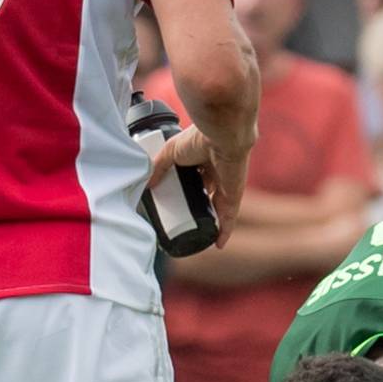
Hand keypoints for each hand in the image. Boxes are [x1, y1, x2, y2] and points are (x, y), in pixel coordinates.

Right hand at [148, 124, 248, 247]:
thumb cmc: (198, 139)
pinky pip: (229, 218)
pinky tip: (217, 244)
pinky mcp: (234, 196)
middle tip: (184, 222)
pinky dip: (224, 231)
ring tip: (197, 236)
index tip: (177, 202)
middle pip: (208, 195)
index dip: (189, 190)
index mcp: (204, 159)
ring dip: (211, 222)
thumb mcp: (170, 151)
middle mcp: (218, 173)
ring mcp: (227, 186)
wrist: (221, 137)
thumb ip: (158, 167)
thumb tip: (148, 186)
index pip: (198, 178)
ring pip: (218, 209)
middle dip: (199, 208)